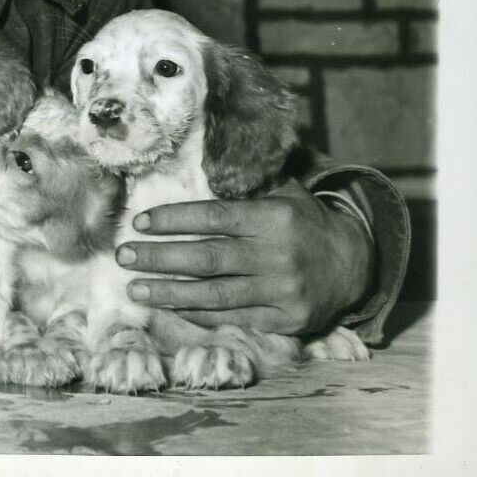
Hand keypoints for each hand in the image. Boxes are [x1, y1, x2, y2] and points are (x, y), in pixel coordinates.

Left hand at [116, 179, 372, 334]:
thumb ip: (246, 181)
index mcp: (275, 218)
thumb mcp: (283, 192)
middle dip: (159, 257)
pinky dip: (198, 312)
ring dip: (169, 292)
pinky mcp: (285, 320)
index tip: (138, 222)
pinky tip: (169, 306)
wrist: (353, 265)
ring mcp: (282, 292)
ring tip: (134, 288)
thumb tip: (199, 155)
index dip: (174, 219)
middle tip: (122, 255)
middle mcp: (278, 255)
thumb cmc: (302, 221)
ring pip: (215, 294)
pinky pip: (233, 317)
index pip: (214, 217)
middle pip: (208, 258)